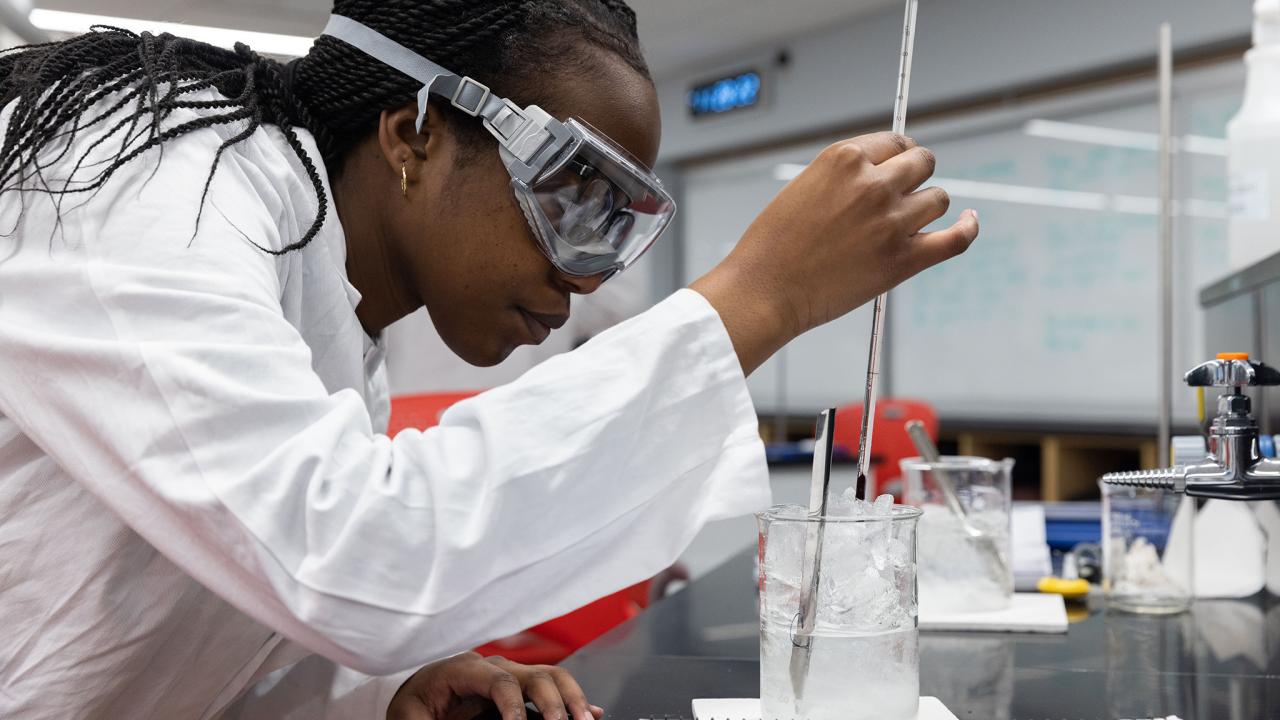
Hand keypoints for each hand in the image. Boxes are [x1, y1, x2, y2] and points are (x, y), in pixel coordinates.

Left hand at [386, 652, 604, 719]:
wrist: (417, 700)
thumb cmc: (413, 708)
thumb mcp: (410, 718)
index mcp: (463, 669)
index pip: (499, 681)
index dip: (512, 707)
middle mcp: (493, 667)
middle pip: (536, 674)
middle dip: (553, 702)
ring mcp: (511, 676)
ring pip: (552, 677)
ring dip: (571, 699)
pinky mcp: (521, 691)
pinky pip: (553, 690)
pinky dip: (572, 702)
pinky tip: (591, 715)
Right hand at [689, 132, 978, 374]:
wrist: (764, 290)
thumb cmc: (773, 246)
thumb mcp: (804, 187)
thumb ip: (844, 177)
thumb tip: (882, 174)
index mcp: (845, 159)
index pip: (895, 142)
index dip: (899, 155)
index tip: (899, 166)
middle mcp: (873, 184)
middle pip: (922, 163)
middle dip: (915, 175)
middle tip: (904, 193)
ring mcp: (892, 221)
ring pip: (938, 199)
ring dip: (926, 207)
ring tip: (906, 222)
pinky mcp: (904, 260)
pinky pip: (956, 238)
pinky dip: (968, 228)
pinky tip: (969, 222)